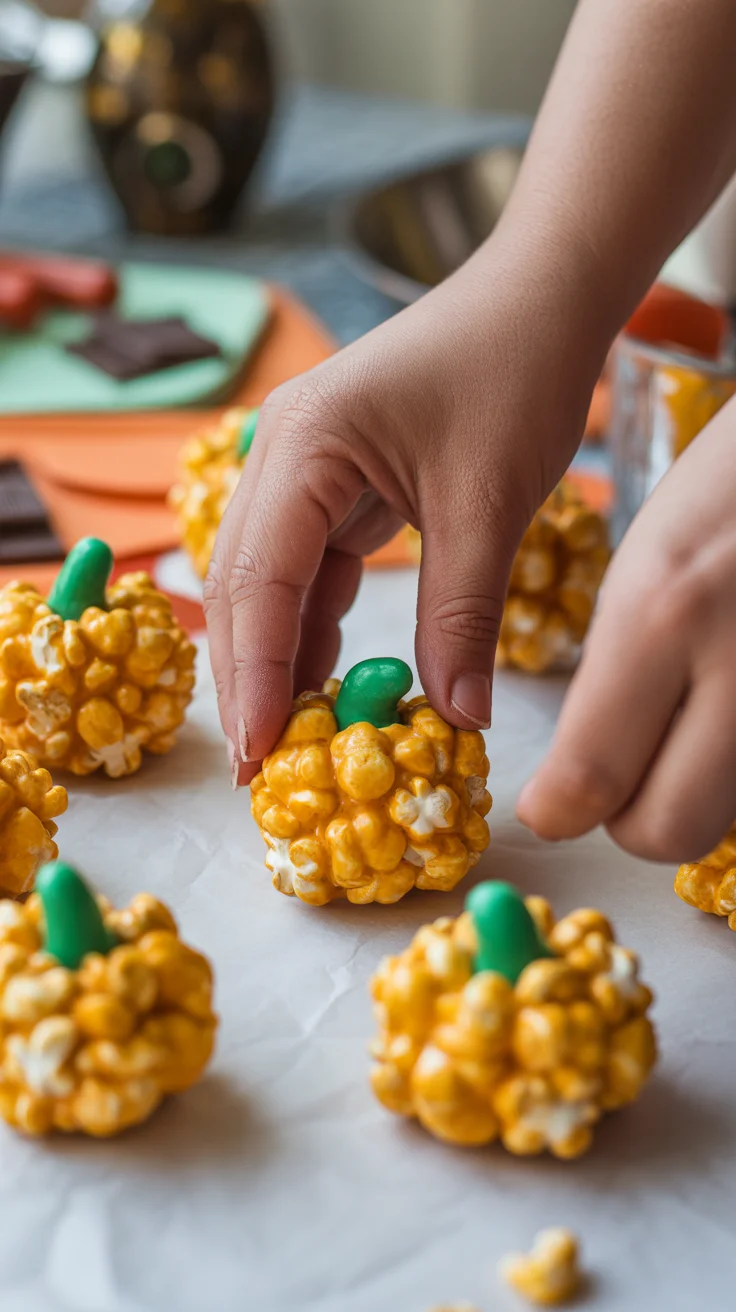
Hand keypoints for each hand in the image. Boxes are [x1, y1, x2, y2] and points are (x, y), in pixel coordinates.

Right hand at [204, 243, 606, 785]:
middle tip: (256, 768)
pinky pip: (310, 568)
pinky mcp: (334, 482)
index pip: (261, 577)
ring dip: (277, 657)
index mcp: (303, 443)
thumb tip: (458, 720)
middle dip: (249, 676)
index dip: (256, 672)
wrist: (541, 298)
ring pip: (269, 581)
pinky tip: (321, 680)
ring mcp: (303, 467)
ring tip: (283, 740)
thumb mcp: (489, 502)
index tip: (257, 751)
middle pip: (243, 583)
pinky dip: (314, 626)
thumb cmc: (516, 372)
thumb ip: (463, 613)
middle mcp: (282, 453)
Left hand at [517, 395, 735, 861]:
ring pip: (726, 815)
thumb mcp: (645, 566)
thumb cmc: (732, 490)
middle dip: (634, 818)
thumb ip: (613, 676)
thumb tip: (580, 786)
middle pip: (670, 829)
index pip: (591, 778)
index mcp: (663, 614)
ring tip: (690, 719)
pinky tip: (730, 701)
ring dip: (695, 792)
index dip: (559, 808)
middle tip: (624, 774)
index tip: (550, 804)